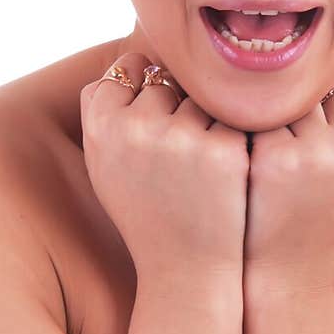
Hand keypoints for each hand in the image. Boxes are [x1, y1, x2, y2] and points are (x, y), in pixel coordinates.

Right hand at [80, 53, 249, 282]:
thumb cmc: (146, 214)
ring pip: (199, 98)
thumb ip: (105, 115)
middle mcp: (137, 128)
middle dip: (174, 108)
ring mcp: (182, 139)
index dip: (140, 85)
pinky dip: (232, 139)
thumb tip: (127, 64)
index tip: (152, 113)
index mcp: (101, 129)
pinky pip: (231, 120)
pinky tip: (224, 174)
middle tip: (176, 155)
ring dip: (205, 122)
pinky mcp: (224, 151)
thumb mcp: (105, 167)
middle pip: (164, 82)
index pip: (123, 70)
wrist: (186, 268)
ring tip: (197, 170)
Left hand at [244, 49, 333, 288]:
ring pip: (287, 93)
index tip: (322, 109)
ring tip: (276, 160)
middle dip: (303, 102)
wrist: (287, 272)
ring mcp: (317, 150)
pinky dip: (246, 128)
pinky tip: (249, 162)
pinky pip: (254, 112)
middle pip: (322, 78)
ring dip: (274, 113)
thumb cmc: (322, 206)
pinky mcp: (273, 160)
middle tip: (298, 152)